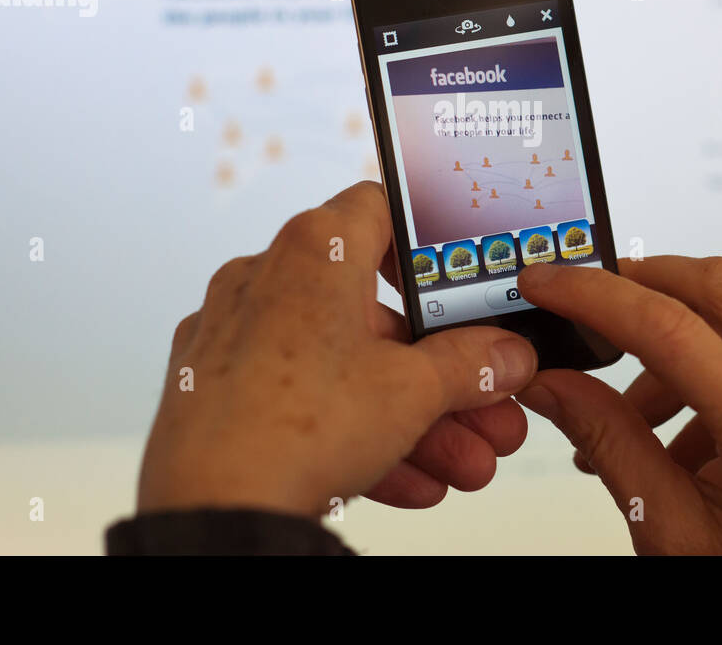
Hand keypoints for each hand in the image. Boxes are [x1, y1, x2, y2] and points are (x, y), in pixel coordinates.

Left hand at [137, 181, 537, 517]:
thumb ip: (469, 364)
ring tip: (462, 465)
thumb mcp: (413, 390)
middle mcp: (267, 279)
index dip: (427, 243)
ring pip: (345, 368)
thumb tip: (506, 356)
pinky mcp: (218, 390)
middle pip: (375, 314)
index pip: (380, 210)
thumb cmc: (298, 427)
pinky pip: (303, 401)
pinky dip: (356, 433)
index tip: (461, 285)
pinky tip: (410, 483)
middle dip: (441, 372)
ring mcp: (236, 336)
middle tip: (485, 406)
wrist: (215, 511)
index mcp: (315, 250)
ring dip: (412, 416)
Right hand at [515, 256, 721, 553]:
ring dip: (670, 344)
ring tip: (628, 418)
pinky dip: (709, 371)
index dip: (595, 296)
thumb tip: (550, 382)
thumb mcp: (669, 529)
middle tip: (583, 305)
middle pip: (718, 286)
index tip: (547, 283)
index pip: (670, 329)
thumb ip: (607, 442)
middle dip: (640, 285)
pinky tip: (680, 435)